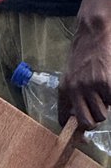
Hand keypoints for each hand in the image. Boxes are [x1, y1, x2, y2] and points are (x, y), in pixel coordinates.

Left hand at [60, 0, 110, 127]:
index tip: (79, 139)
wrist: (92, 31)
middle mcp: (75, 89)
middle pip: (87, 122)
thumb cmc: (84, 53)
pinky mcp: (105, 83)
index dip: (73, 132)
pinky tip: (109, 81)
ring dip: (105, 104)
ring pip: (102, 114)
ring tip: (102, 86)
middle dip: (95, 118)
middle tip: (98, 104)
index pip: (64, 118)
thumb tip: (79, 120)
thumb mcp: (72, 73)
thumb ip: (74, 94)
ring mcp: (90, 86)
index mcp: (64, 87)